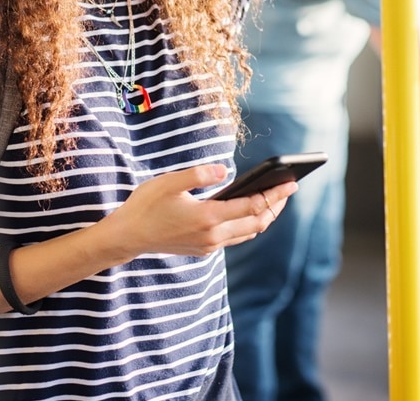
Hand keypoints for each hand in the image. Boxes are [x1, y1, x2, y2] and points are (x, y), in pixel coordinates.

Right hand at [103, 164, 298, 257]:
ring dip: (264, 217)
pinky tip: (248, 214)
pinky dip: (248, 226)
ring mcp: (208, 246)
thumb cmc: (146, 205)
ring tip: (274, 201)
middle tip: (288, 189)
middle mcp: (213, 236)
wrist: (128, 236)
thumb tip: (225, 170)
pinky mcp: (203, 250)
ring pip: (247, 234)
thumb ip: (199, 174)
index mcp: (208, 217)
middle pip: (256, 223)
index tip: (291, 184)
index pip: (252, 206)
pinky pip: (234, 239)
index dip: (274, 195)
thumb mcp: (170, 182)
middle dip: (275, 206)